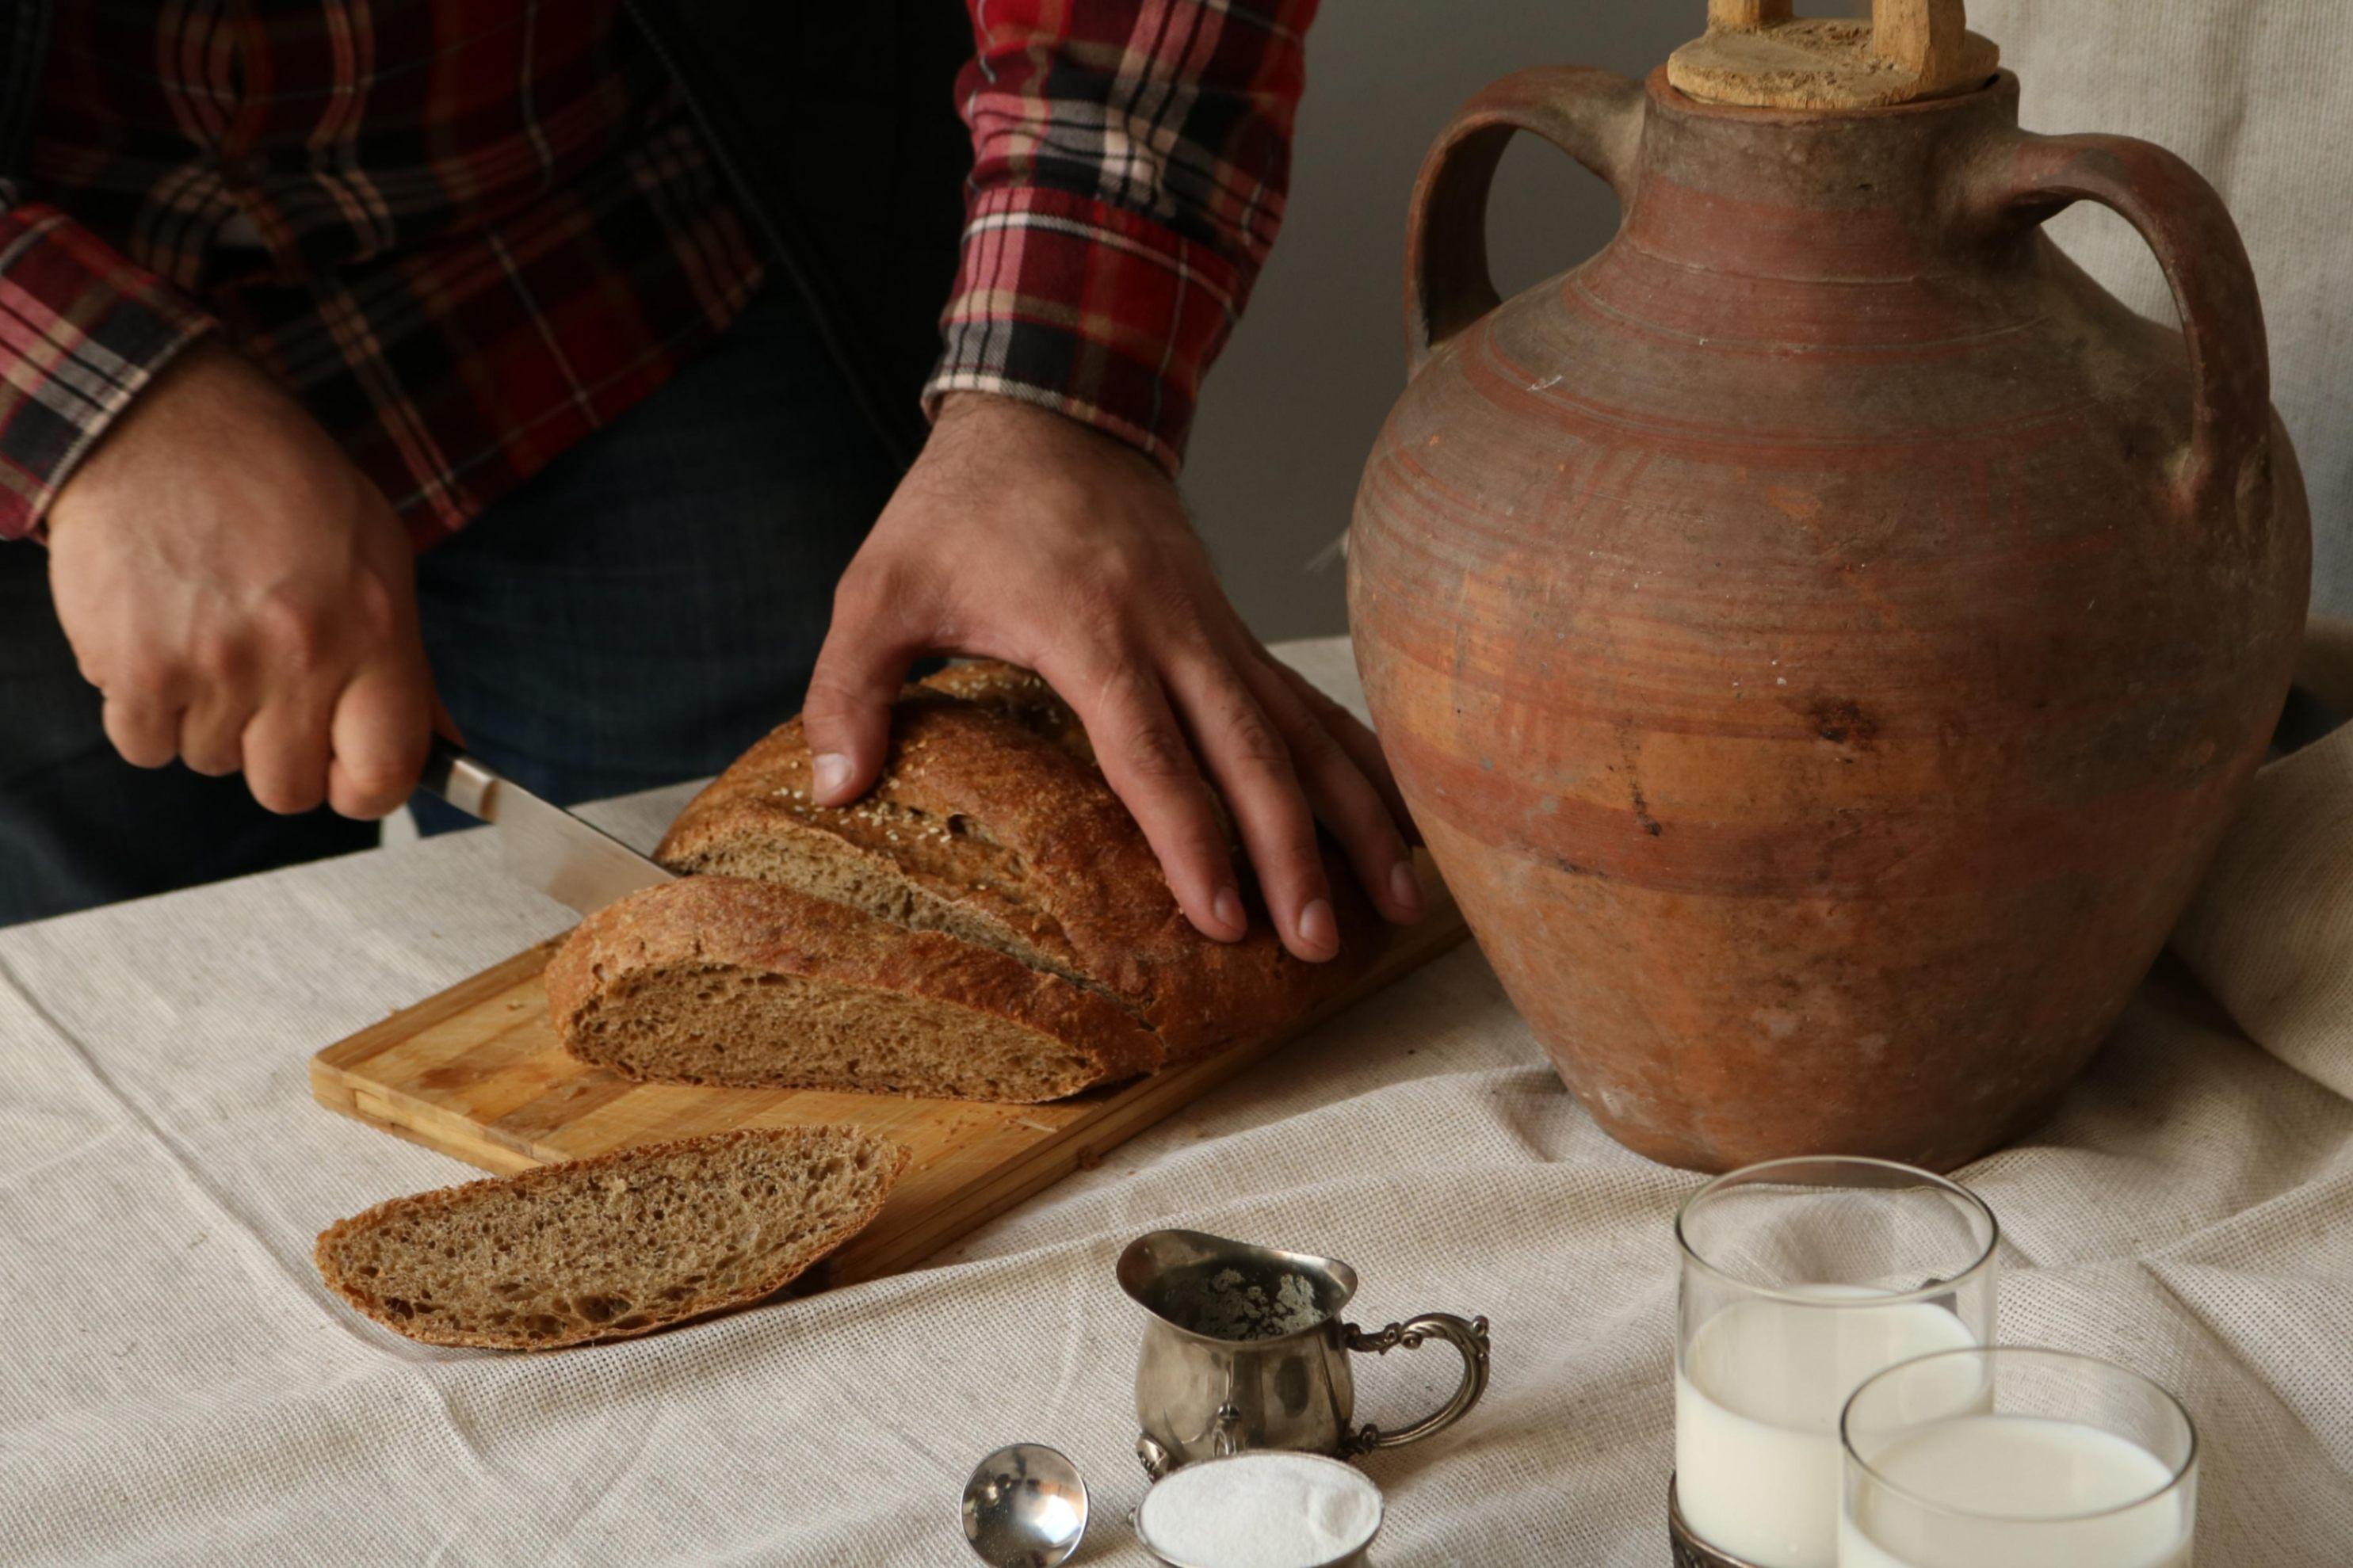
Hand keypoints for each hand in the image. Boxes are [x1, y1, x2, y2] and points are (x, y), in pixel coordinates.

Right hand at [47, 339, 434, 818]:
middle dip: (278, 757)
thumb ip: (406, 664)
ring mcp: (214, 667)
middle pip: (290, 790)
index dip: (364, 789)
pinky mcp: (135, 667)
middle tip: (266, 694)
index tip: (347, 774)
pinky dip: (148, 711)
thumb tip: (441, 752)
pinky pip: (144, 745)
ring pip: (214, 763)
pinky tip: (161, 643)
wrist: (157, 418)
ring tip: (211, 638)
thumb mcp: (377, 555)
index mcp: (374, 631)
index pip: (385, 771)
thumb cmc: (277, 483)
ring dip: (210, 721)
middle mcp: (299, 657)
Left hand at [803, 392, 1421, 961]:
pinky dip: (1361, 762)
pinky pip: (1310, 702)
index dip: (1189, 837)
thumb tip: (837, 791)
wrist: (1052, 406)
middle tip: (1317, 944)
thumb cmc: (959, 507)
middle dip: (1292, 853)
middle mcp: (1173, 630)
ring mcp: (1217, 627)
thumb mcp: (879, 587)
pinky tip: (1402, 821)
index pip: (1150, 750)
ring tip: (1404, 902)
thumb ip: (851, 688)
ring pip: (1302, 730)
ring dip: (1355, 817)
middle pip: (1250, 753)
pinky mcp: (1235, 627)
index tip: (1220, 918)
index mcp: (1088, 628)